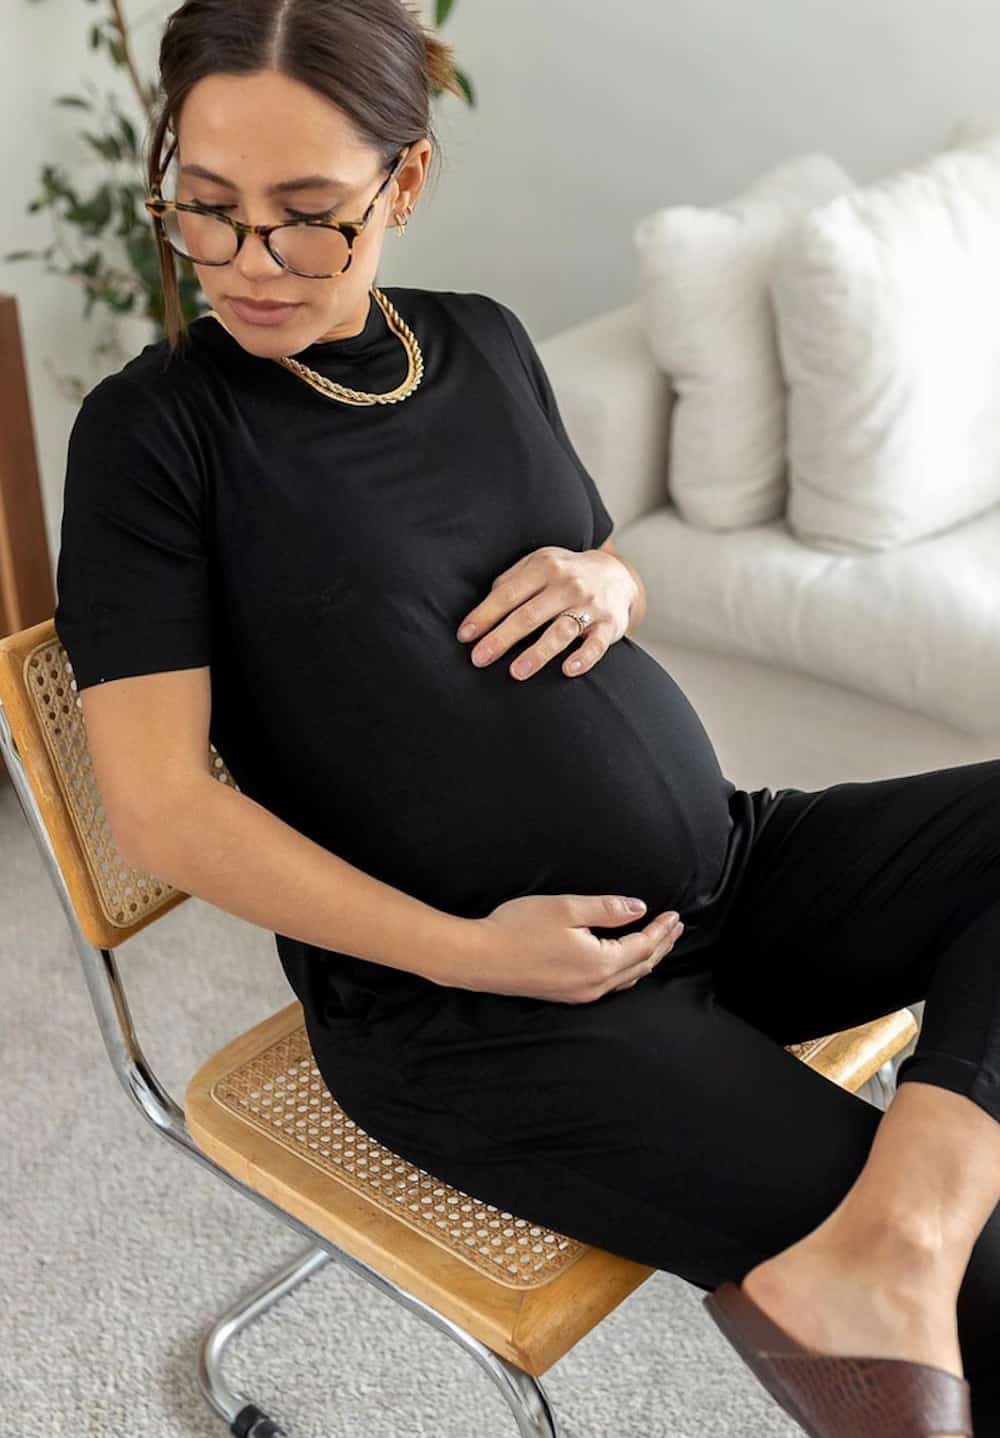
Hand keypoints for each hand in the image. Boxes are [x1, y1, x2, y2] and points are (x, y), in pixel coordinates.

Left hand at [455, 547, 638, 680]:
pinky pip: (596, 644)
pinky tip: (567, 670)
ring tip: (516, 673)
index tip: (465, 636)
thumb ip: (511, 581)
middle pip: (529, 615)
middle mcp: (567, 584)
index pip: (508, 594)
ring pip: (561, 631)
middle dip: (501, 638)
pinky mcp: (609, 625)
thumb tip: (482, 609)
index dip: (485, 615)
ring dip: (538, 653)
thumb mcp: (538, 564)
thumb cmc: (564, 574)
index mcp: (544, 567)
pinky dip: (583, 657)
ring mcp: (590, 605)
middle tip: (479, 659)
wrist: (616, 575)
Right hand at [459, 894, 684, 1003]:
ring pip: (626, 978)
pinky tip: (626, 961)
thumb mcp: (566, 908)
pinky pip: (610, 984)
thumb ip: (607, 909)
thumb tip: (639, 908)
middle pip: (640, 966)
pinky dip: (627, 969)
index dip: (661, 930)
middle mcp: (595, 985)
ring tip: (659, 942)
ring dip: (646, 958)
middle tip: (676, 927)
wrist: (479, 958)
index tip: (675, 915)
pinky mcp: (566, 994)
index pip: (643, 946)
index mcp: (600, 963)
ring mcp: (580, 994)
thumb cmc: (518, 928)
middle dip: (661, 945)